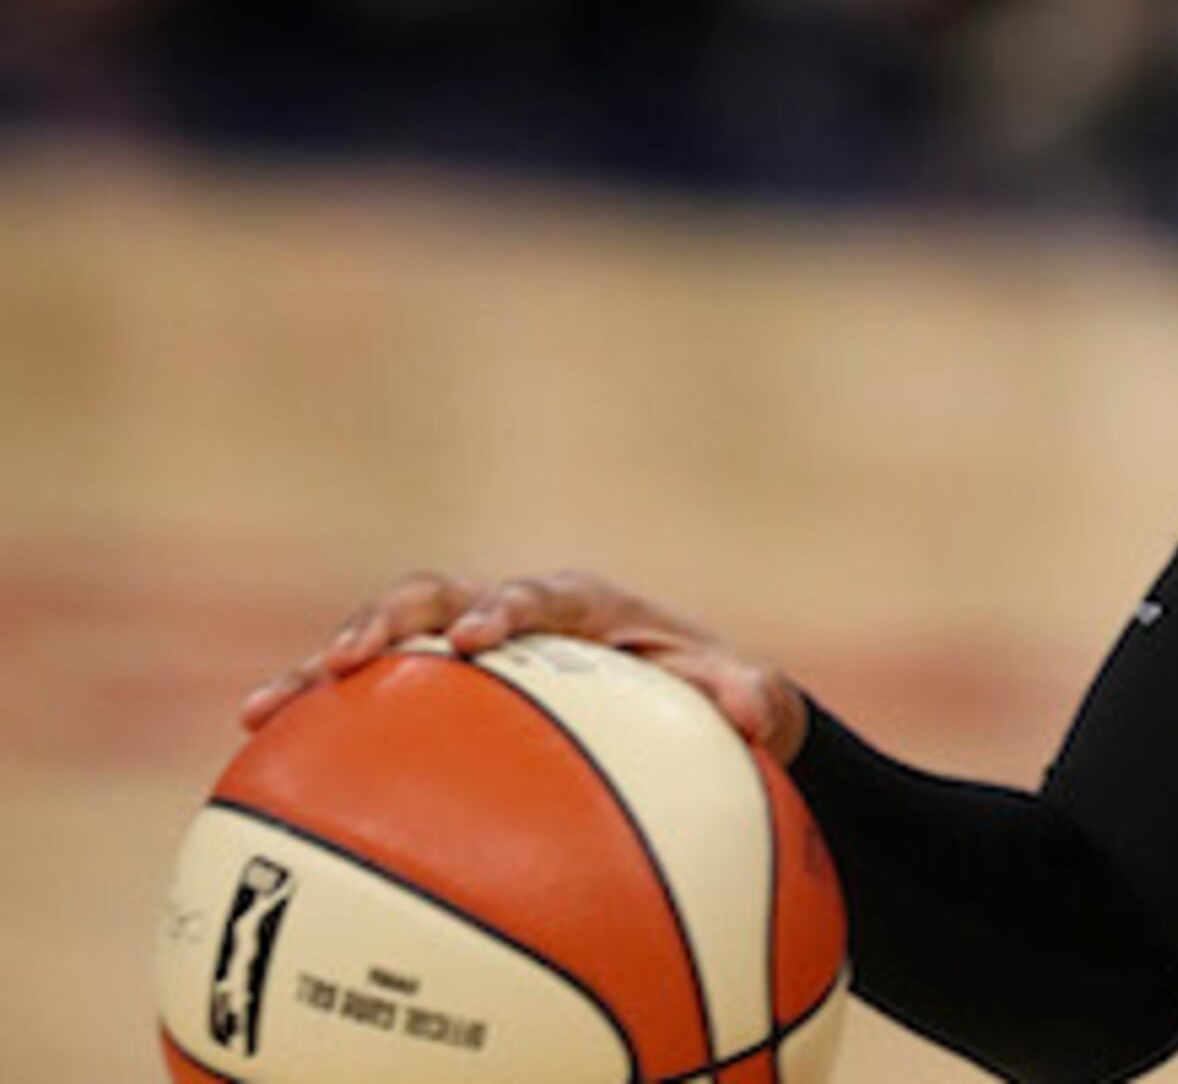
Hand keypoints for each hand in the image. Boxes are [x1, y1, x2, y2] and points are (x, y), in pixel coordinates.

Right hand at [240, 568, 803, 761]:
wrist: (675, 705)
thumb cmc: (711, 697)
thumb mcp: (746, 697)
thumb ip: (750, 697)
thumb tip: (749, 709)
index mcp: (583, 605)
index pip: (539, 595)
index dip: (504, 608)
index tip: (478, 640)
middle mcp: (512, 612)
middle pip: (436, 595)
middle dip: (391, 621)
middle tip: (350, 662)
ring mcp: (460, 646)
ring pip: (382, 640)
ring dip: (321, 664)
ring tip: (262, 709)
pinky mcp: (430, 689)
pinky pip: (365, 698)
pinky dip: (314, 716)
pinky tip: (255, 754)